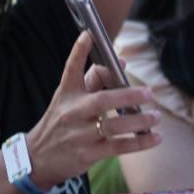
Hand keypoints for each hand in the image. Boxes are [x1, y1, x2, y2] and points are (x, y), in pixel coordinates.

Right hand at [26, 31, 161, 184]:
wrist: (38, 158)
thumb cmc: (61, 122)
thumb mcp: (68, 99)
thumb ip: (93, 80)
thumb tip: (121, 63)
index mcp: (67, 94)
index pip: (71, 69)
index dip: (79, 51)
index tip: (89, 35)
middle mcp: (72, 112)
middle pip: (101, 100)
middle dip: (127, 96)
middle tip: (149, 93)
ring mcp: (80, 134)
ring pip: (114, 125)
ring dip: (139, 121)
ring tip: (156, 117)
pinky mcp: (88, 154)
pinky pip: (118, 147)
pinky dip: (139, 142)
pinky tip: (154, 138)